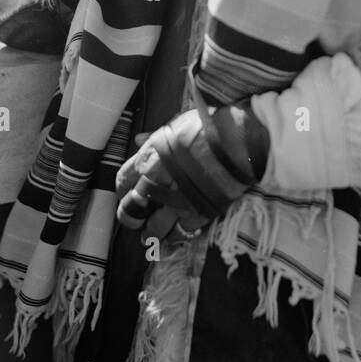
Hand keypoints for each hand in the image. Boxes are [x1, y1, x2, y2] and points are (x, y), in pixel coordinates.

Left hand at [116, 111, 207, 227]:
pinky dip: (176, 236)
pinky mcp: (198, 213)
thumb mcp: (176, 124)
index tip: (126, 194)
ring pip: (154, 227)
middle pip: (132, 210)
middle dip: (131, 218)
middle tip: (135, 221)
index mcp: (149, 159)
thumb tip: (139, 139)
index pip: (123, 181)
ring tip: (149, 237)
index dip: (122, 190)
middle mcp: (157, 183)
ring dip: (150, 234)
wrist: (238, 141)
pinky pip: (181, 232)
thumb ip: (155, 137)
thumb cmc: (207, 127)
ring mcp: (177, 201)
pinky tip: (174, 236)